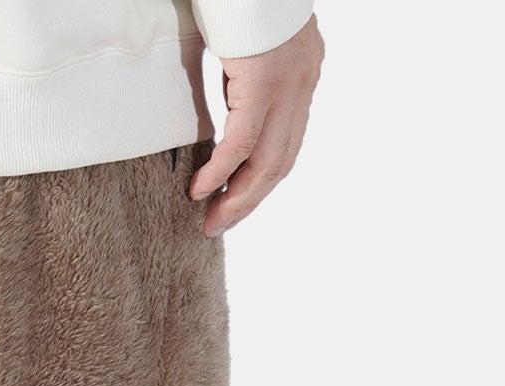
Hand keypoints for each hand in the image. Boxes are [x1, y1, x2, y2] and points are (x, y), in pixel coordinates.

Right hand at [191, 16, 323, 237]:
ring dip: (238, 198)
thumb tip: (229, 98)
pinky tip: (201, 190)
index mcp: (303, 73)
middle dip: (249, 201)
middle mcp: (302, 81)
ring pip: (268, 161)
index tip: (235, 202)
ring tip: (211, 221)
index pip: (288, 142)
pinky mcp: (263, 81)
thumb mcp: (248, 41)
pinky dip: (221, 171)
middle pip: (282, 162)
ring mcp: (287, 82)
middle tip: (219, 225)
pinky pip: (241, 142)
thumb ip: (247, 72)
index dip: (261, 180)